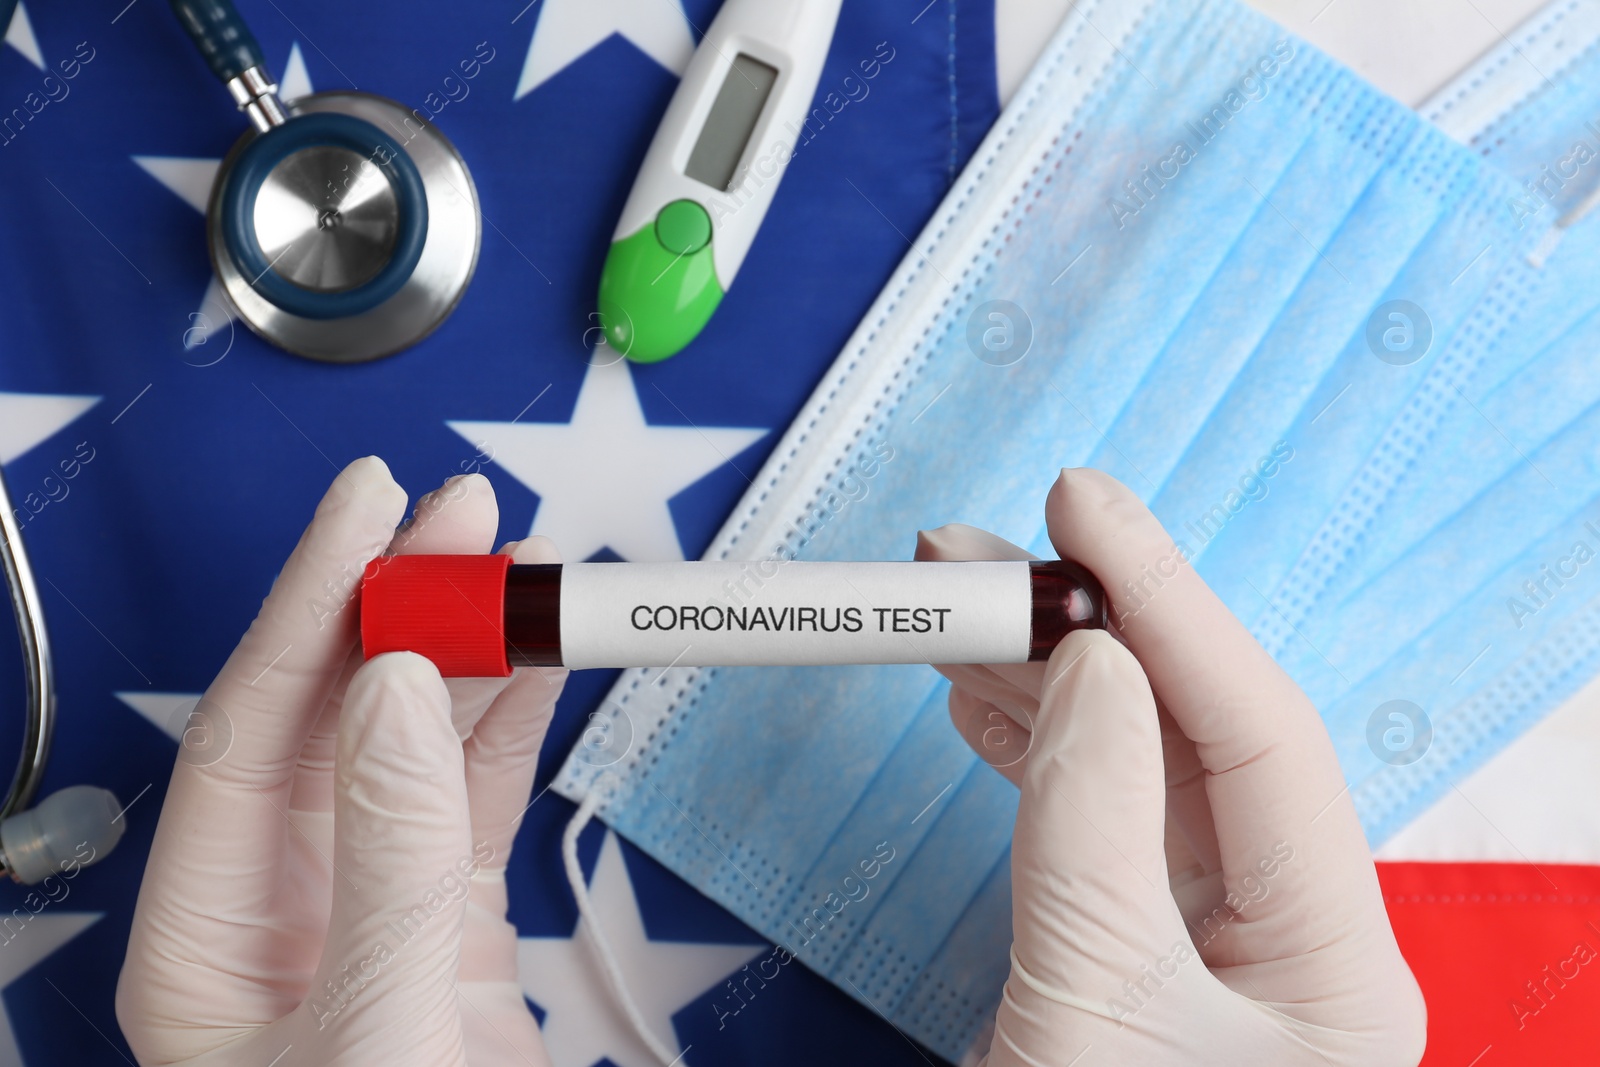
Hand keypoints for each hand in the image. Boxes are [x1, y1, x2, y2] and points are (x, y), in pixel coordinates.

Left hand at [117, 457, 565, 1066]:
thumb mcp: (373, 1031)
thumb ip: (388, 858)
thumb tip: (398, 691)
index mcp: (207, 938)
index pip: (250, 728)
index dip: (312, 604)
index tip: (370, 511)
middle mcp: (282, 910)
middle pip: (337, 717)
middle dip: (401, 605)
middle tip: (464, 516)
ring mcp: (371, 913)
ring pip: (420, 747)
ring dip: (474, 655)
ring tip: (524, 572)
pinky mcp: (452, 934)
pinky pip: (480, 802)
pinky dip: (518, 728)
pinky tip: (542, 667)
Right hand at [914, 468, 1425, 1065]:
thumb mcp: (1089, 1013)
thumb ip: (1091, 829)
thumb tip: (1094, 666)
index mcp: (1334, 970)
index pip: (1259, 735)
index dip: (1169, 605)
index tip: (1085, 511)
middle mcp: (1291, 950)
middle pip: (1196, 740)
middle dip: (1089, 631)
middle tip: (989, 553)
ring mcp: (1214, 958)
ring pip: (1137, 775)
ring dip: (1045, 686)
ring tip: (958, 613)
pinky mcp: (1139, 969)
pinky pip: (1094, 830)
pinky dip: (1032, 757)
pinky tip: (980, 704)